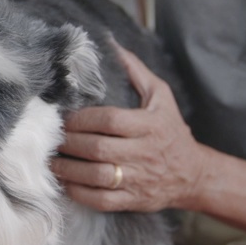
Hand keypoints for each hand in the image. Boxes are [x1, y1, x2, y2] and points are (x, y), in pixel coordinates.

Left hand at [51, 46, 205, 212]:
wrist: (193, 174)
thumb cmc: (170, 130)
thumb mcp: (161, 96)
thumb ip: (135, 71)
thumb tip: (111, 44)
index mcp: (149, 125)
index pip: (109, 121)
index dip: (82, 119)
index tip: (65, 118)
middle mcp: (144, 153)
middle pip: (98, 148)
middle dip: (69, 143)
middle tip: (51, 138)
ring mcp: (138, 179)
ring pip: (97, 176)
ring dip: (68, 169)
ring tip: (52, 160)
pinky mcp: (133, 199)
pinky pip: (101, 199)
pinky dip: (79, 192)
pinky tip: (65, 182)